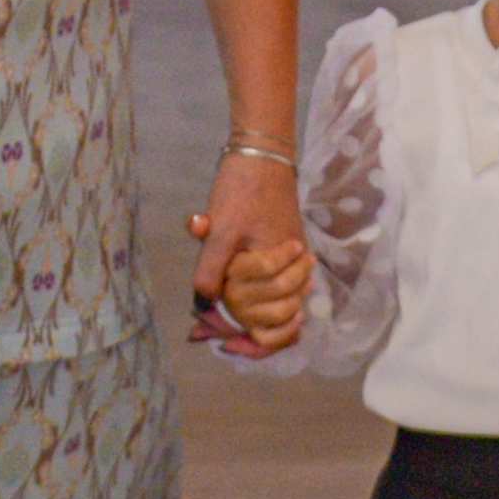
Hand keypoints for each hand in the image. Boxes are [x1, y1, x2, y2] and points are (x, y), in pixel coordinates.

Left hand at [183, 147, 300, 358]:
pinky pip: (273, 286)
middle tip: (210, 328)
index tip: (226, 346)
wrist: (262, 152)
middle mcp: (295, 270)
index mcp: (283, 270)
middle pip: (277, 321)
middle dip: (244, 327)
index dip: (255, 345)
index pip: (280, 326)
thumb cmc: (243, 190)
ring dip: (246, 312)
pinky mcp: (285, 251)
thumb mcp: (219, 231)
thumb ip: (210, 271)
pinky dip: (251, 295)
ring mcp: (292, 261)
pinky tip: (224, 293)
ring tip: (216, 316)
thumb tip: (202, 307)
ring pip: (276, 306)